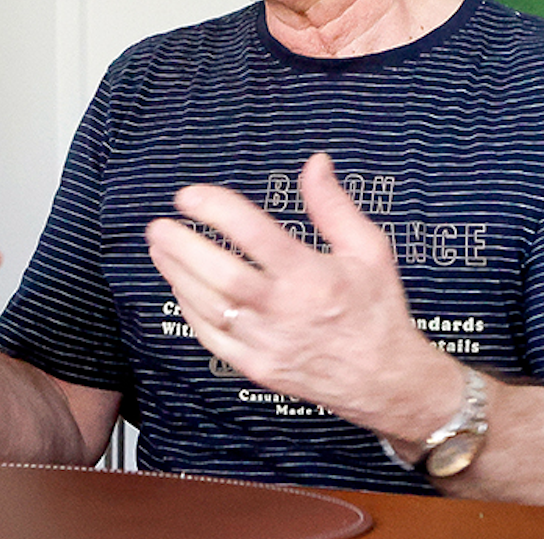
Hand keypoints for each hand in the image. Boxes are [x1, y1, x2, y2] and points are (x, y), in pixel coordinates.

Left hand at [145, 153, 454, 434]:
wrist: (384, 379)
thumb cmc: (375, 310)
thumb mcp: (368, 249)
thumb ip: (334, 206)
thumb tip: (314, 164)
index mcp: (311, 277)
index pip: (254, 235)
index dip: (217, 210)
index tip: (189, 196)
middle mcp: (284, 311)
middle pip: (220, 275)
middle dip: (182, 246)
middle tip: (159, 224)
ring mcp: (267, 343)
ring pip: (208, 307)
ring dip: (177, 274)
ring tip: (160, 247)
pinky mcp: (257, 367)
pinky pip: (211, 338)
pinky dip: (190, 311)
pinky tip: (181, 287)